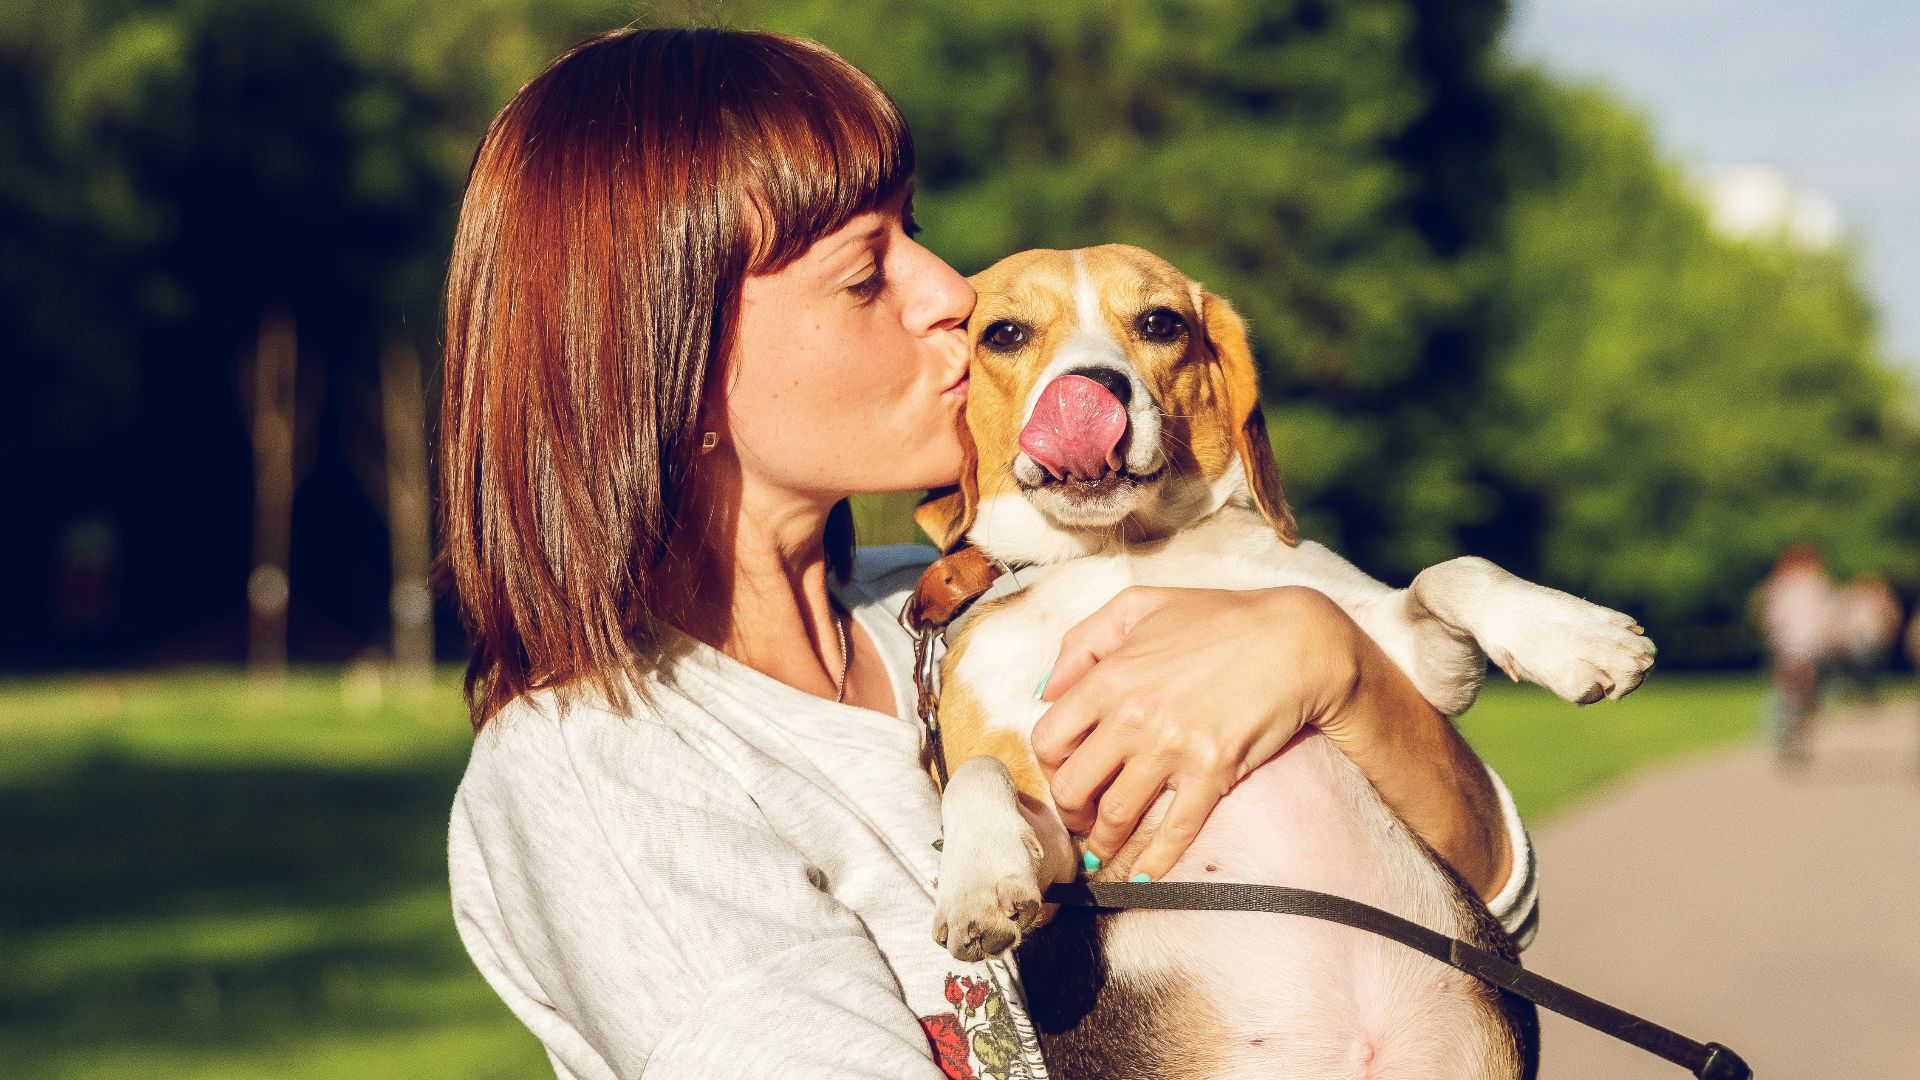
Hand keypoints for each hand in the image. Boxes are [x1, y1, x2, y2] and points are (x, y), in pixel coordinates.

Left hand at [1030, 586, 1361, 880]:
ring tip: (1101, 852)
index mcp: (1109, 677)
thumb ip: (1081, 642)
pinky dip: (1153, 863)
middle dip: (1070, 811)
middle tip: (1080, 817)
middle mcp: (1133, 717)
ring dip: (1102, 844)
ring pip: (1115, 818)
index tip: (1065, 774)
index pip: (1049, 740)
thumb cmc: (1219, 618)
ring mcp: (1172, 749)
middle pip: (1073, 787)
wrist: (1295, 640)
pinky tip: (1141, 877)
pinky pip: (1174, 832)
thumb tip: (1046, 691)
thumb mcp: (1138, 606)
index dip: (1051, 766)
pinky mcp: (1213, 774)